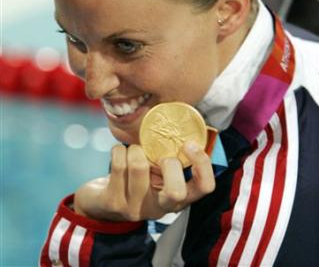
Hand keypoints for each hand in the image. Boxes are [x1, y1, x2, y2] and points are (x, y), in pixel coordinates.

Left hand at [74, 142, 214, 221]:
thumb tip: (181, 122)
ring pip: (139, 166)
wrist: (102, 203)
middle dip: (169, 163)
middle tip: (159, 157)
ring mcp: (136, 208)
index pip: (204, 187)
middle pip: (176, 191)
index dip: (202, 163)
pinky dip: (118, 150)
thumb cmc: (139, 178)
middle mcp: (160, 207)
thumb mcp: (160, 172)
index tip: (188, 144)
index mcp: (178, 198)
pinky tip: (119, 155)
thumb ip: (173, 156)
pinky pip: (118, 163)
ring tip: (134, 152)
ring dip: (135, 149)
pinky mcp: (114, 202)